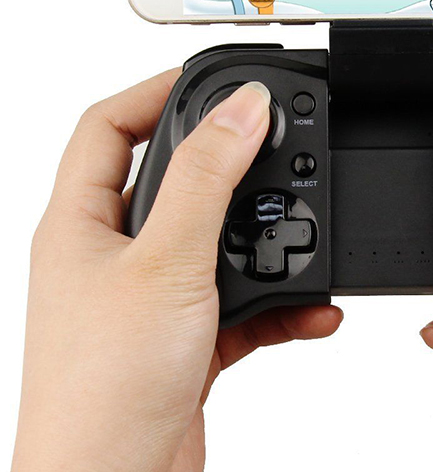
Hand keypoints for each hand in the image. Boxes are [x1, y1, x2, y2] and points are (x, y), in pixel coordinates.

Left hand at [9, 72, 342, 471]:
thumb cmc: (106, 392)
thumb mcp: (168, 260)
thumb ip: (208, 178)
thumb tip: (241, 108)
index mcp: (80, 224)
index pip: (106, 126)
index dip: (153, 90)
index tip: (212, 79)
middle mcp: (110, 255)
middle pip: (169, 177)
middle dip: (225, 162)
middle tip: (272, 141)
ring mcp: (150, 296)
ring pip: (213, 240)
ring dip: (262, 237)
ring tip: (300, 230)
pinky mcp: (186, 336)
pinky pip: (241, 299)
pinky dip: (281, 300)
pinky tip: (313, 308)